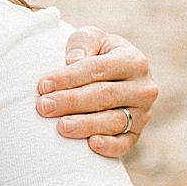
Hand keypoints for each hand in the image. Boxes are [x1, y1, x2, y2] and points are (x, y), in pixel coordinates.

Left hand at [36, 29, 156, 160]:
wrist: (113, 77)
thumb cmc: (95, 55)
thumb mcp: (90, 39)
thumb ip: (82, 42)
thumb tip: (73, 60)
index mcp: (133, 60)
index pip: (98, 69)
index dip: (69, 77)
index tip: (43, 85)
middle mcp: (143, 88)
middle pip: (104, 95)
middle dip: (71, 101)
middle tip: (44, 107)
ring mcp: (142, 113)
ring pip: (113, 120)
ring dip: (86, 125)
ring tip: (61, 127)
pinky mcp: (137, 134)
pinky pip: (125, 143)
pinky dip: (110, 146)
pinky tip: (91, 145)